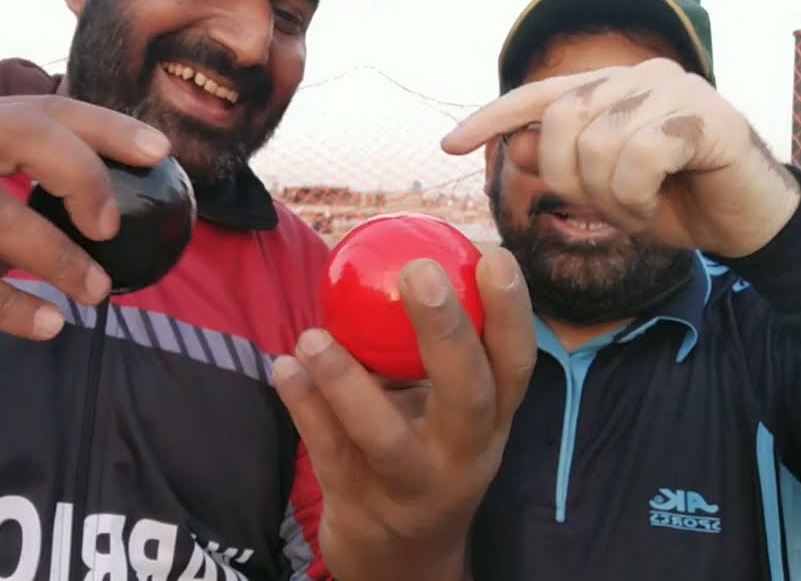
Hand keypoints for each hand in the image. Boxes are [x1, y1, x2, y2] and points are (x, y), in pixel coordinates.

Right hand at [0, 95, 170, 347]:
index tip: (159, 153)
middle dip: (84, 176)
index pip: (43, 110)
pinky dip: (13, 308)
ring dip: (59, 260)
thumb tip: (118, 202)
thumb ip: (24, 184)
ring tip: (96, 292)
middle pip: (24, 137)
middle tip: (113, 226)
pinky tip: (48, 325)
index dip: (106, 127)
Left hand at [274, 249, 535, 580]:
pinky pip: (328, 452)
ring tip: (314, 336)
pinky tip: (284, 366)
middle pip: (468, 395)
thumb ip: (430, 347)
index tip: (494, 255)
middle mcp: (463, 457)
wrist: (401, 556)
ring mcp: (411, 487)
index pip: (516, 364)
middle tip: (419, 272)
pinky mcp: (360, 507)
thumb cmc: (423, 451)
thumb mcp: (445, 409)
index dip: (512, 311)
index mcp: (492, 423)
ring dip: (347, 383)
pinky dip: (303, 408)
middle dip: (446, 332)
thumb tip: (400, 250)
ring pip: (385, 438)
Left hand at [441, 58, 800, 257]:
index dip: (490, 119)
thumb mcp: (601, 189)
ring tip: (633, 209)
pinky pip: (637, 158)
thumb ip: (560, 165)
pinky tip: (654, 206)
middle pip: (561, 123)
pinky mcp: (704, 114)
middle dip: (568, 180)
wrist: (745, 221)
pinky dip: (635, 197)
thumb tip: (516, 147)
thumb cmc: (670, 201)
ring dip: (607, 197)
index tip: (447, 146)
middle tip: (603, 208)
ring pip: (597, 144)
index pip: (535, 96)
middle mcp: (637, 75)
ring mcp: (673, 88)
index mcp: (607, 87)